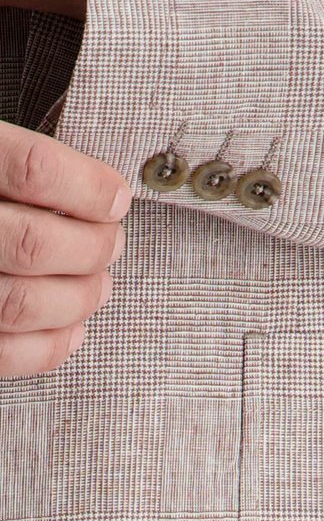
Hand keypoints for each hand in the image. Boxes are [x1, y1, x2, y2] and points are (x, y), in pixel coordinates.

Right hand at [0, 120, 131, 378]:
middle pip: (33, 242)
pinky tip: (73, 331)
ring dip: (78, 299)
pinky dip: (48, 348)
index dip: (87, 187)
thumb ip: (16, 167)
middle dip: (91, 248)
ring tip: (99, 285)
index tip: (116, 197)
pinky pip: (1, 353)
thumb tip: (102, 198)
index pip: (30, 169)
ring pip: (21, 302)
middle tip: (112, 243)